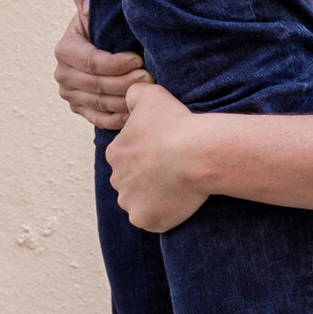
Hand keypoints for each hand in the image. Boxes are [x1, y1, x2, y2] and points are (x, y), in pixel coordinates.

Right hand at [54, 0, 144, 131]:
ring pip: (100, 103)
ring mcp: (71, 95)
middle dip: (125, 83)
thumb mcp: (94, 7)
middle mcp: (63, 74)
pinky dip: (118, 118)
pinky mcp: (80, 109)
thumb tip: (86, 6)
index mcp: (65, 50)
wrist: (101, 43)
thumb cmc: (101, 23)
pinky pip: (99, 119)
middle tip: (150, 78)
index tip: (139, 60)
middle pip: (97, 85)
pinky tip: (137, 113)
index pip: (92, 62)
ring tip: (149, 94)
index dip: (116, 64)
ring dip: (125, 101)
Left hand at [104, 78, 210, 234]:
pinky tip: (180, 202)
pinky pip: (153, 220)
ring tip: (179, 186)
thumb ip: (134, 93)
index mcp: (115, 152)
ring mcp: (130, 202)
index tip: (167, 150)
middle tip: (174, 169)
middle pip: (131, 180)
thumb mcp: (150, 94)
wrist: (196, 153)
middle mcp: (117, 179)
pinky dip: (165, 215)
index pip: (127, 156)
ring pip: (140, 201)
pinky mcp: (145, 220)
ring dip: (155, 196)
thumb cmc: (175, 123)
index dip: (148, 154)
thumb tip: (130, 97)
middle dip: (148, 177)